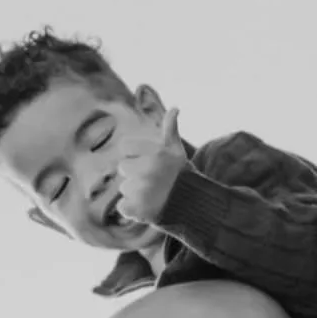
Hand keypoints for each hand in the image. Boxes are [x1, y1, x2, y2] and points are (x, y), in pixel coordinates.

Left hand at [115, 106, 186, 224]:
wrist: (193, 207)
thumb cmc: (182, 176)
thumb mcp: (177, 151)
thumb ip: (171, 130)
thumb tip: (174, 108)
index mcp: (155, 153)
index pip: (125, 146)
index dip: (134, 154)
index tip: (147, 162)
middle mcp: (147, 170)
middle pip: (123, 168)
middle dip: (135, 174)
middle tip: (152, 181)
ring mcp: (141, 190)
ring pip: (124, 188)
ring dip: (135, 193)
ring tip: (153, 195)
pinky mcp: (137, 209)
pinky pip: (122, 207)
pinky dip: (131, 209)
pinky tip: (146, 207)